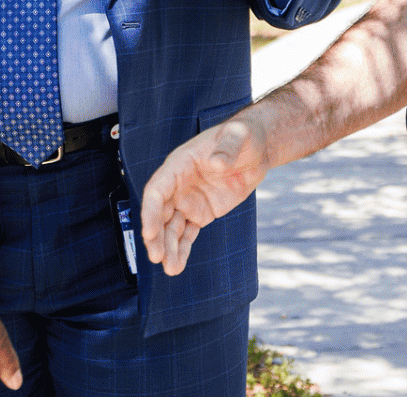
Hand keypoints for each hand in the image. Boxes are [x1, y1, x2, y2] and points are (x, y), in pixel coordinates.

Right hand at [140, 111, 269, 276]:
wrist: (256, 148)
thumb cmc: (243, 136)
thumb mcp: (238, 135)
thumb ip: (226, 148)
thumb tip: (216, 164)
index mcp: (179, 165)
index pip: (157, 190)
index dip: (151, 211)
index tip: (150, 233)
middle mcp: (179, 185)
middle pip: (160, 213)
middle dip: (156, 236)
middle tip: (157, 258)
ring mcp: (189, 200)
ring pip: (172, 228)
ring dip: (168, 247)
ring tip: (171, 270)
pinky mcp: (202, 212)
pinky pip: (187, 233)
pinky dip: (182, 249)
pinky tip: (177, 265)